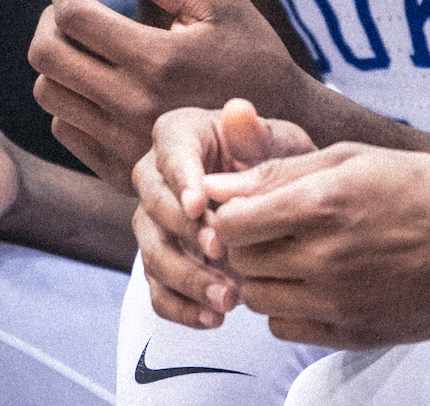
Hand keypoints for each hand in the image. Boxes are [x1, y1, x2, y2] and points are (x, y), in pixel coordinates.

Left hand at [29, 0, 316, 189]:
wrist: (277, 133)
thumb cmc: (251, 51)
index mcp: (159, 60)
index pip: (73, 15)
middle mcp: (135, 108)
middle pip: (46, 54)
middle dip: (51, 17)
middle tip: (77, 4)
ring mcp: (125, 146)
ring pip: (47, 92)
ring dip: (58, 56)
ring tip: (89, 40)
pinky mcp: (120, 172)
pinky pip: (64, 127)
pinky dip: (72, 96)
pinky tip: (102, 79)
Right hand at [134, 99, 312, 328]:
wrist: (278, 199)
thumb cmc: (274, 161)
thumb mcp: (277, 143)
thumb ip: (256, 134)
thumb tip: (237, 110)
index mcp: (179, 135)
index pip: (171, 154)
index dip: (182, 181)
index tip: (200, 207)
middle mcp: (156, 177)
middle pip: (153, 205)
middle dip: (185, 232)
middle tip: (220, 251)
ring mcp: (154, 223)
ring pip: (151, 251)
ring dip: (186, 278)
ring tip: (226, 298)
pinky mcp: (161, 261)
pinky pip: (156, 289)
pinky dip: (180, 308)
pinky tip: (212, 318)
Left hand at [204, 140, 429, 348]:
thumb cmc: (424, 188)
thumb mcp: (352, 159)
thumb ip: (278, 171)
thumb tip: (216, 185)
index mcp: (324, 204)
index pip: (231, 222)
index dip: (229, 213)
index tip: (247, 205)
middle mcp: (327, 258)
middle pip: (240, 261)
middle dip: (244, 244)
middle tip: (269, 229)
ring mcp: (341, 302)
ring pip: (258, 299)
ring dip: (263, 276)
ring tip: (294, 253)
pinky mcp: (356, 334)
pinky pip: (287, 328)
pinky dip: (288, 307)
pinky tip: (314, 282)